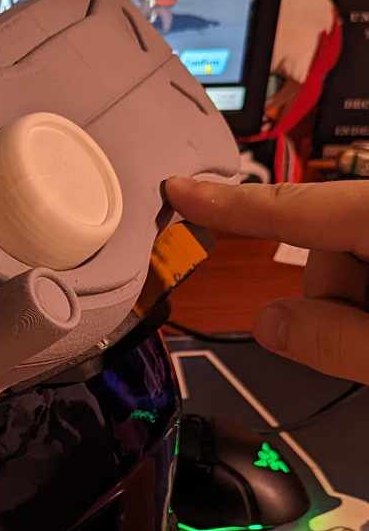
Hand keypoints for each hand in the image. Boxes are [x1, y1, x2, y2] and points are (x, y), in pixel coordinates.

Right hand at [166, 176, 368, 384]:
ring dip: (355, 300)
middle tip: (367, 338)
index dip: (232, 204)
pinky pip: (362, 258)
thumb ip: (331, 340)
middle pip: (324, 249)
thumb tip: (269, 324)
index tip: (180, 190)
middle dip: (333, 296)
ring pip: (343, 260)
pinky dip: (366, 290)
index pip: (294, 207)